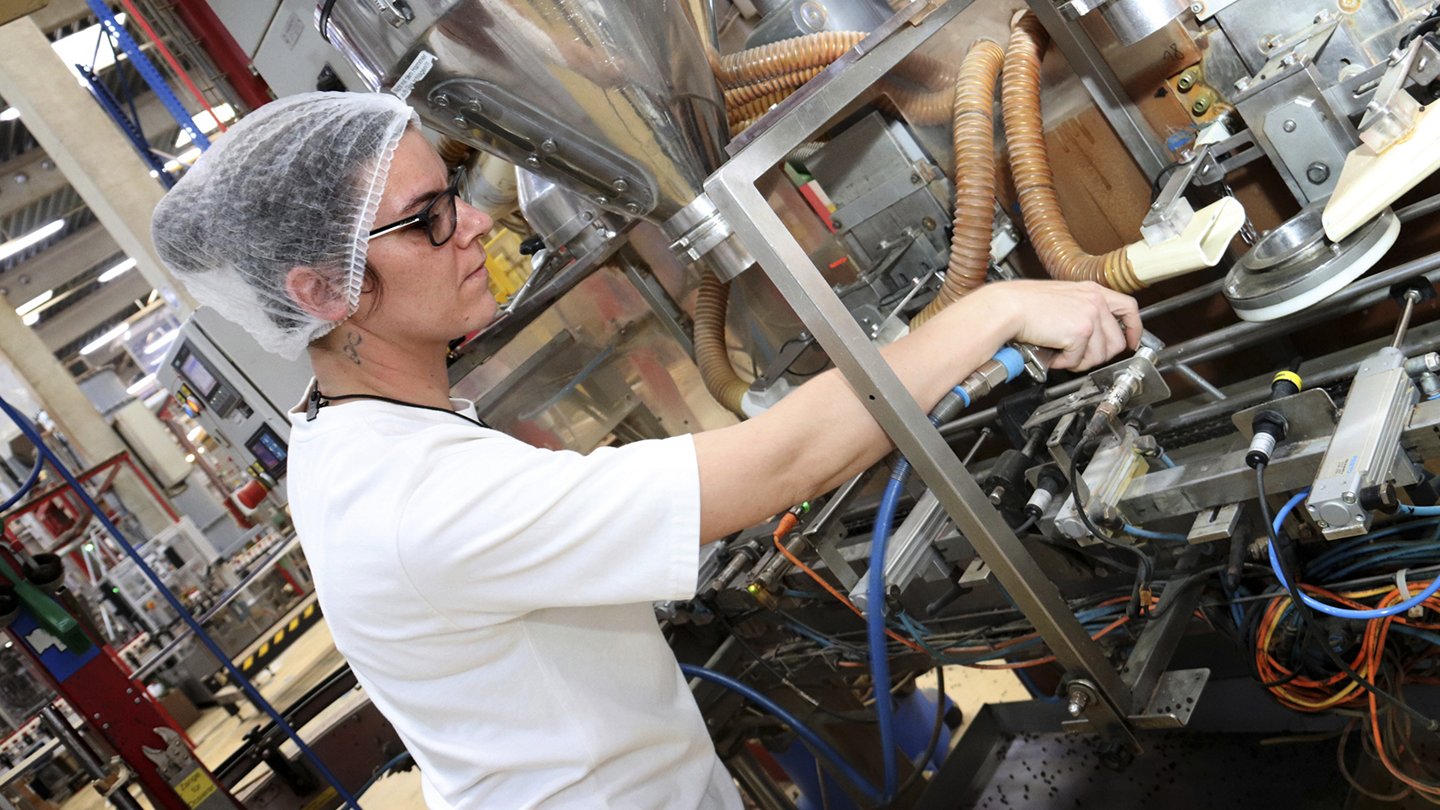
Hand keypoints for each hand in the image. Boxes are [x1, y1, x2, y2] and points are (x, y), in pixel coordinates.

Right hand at [976, 280, 1141, 370]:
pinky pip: (1079, 360)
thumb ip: (1081, 311)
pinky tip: (1052, 353)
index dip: (1134, 329)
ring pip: (1100, 355)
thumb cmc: (1023, 304)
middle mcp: (1095, 301)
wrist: (1008, 307)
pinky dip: (1064, 362)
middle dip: (1099, 356)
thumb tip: (1090, 336)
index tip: (1131, 342)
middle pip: (1117, 340)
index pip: (1128, 307)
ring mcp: (1090, 316)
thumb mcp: (1062, 299)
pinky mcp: (1080, 332)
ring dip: (1079, 361)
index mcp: (1092, 290)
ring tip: (1060, 353)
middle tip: (1079, 357)